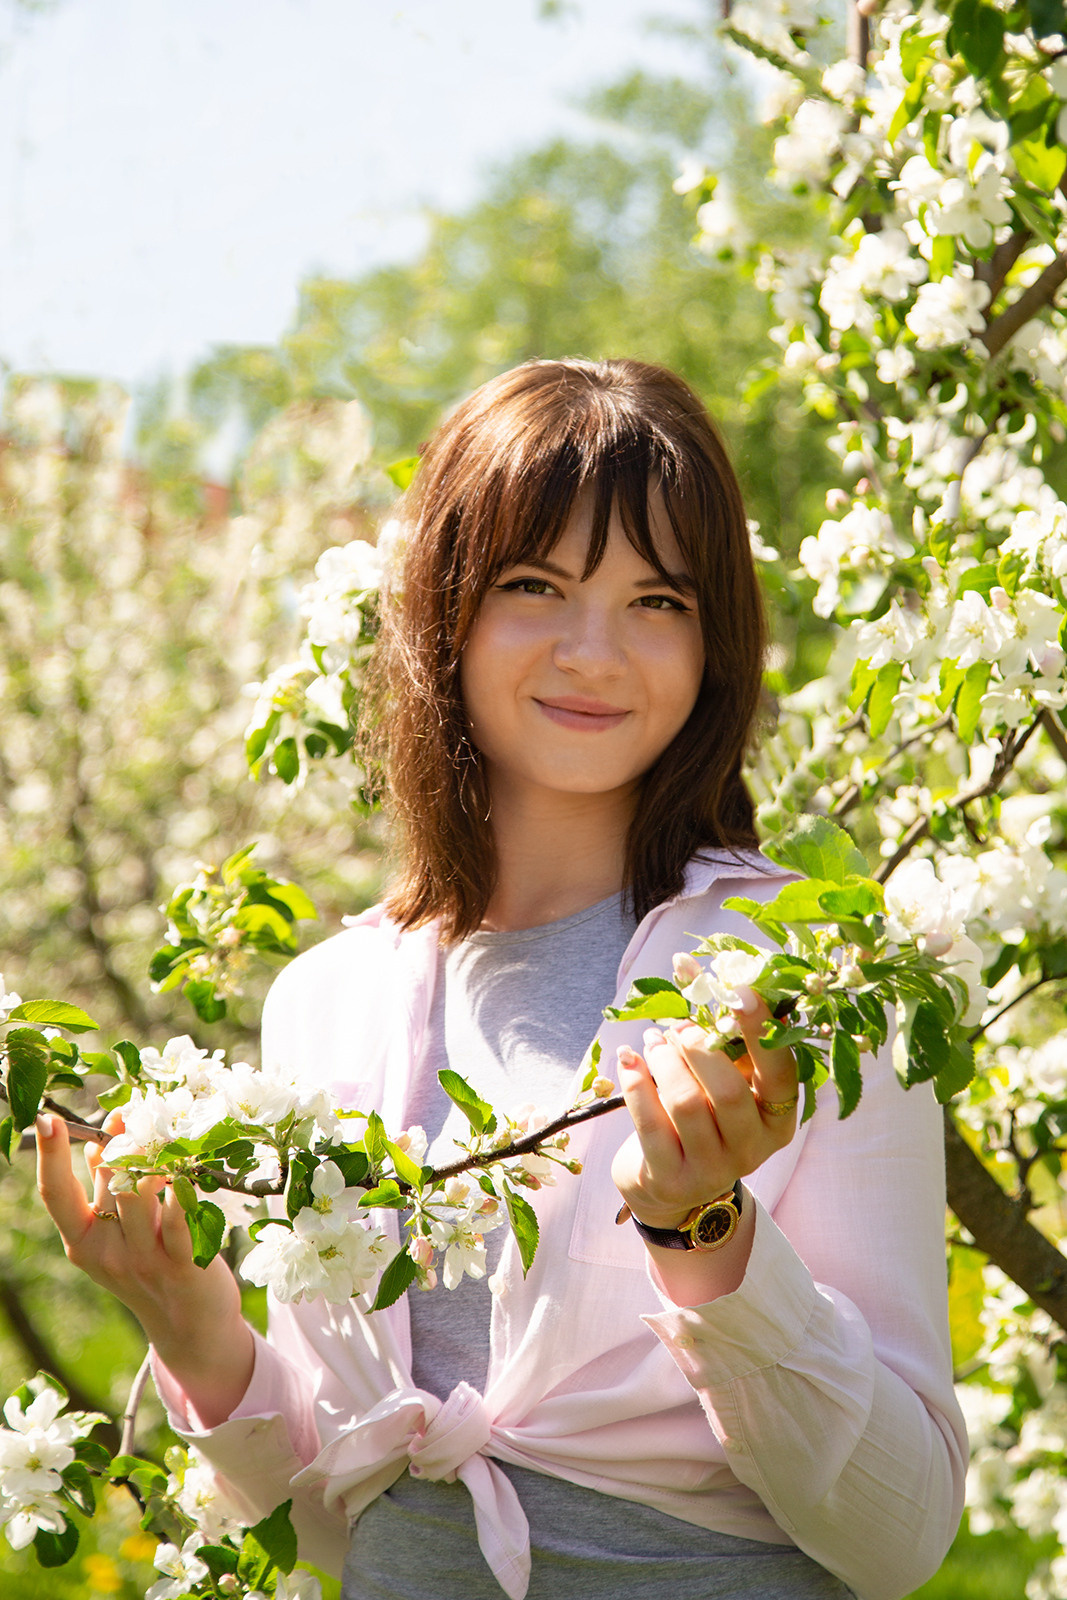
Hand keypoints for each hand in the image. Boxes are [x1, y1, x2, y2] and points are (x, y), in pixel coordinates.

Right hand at [36, 1111, 253, 1422]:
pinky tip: (184, 1172)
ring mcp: (143, 1260)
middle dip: (122, 1142)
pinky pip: (178, 1221)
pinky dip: (180, 1193)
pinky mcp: (183, 1265)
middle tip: (139, 1113)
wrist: (190, 1328)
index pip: (56, 1195)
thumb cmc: (151, 1265)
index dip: (50, 1157)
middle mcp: (107, 1252)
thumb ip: (104, 1189)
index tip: (47, 1119)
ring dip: (153, 1157)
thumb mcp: (116, 1233)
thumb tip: (95, 1141)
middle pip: (106, 1183)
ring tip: (166, 1132)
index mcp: (82, 1242)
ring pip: (140, 1194)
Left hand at [610, 994, 797, 1231]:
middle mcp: (753, 1148)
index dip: (760, 1029)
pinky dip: (635, 1083)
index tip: (738, 991)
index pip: (780, 1072)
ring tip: (653, 1041)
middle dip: (698, 1046)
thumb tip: (699, 970)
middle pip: (728, 1091)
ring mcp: (712, 1169)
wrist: (671, 1180)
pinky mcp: (671, 1179)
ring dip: (664, 1060)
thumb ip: (724, 1035)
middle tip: (678, 1026)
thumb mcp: (726, 1080)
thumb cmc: (704, 1116)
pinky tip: (628, 1059)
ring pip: (686, 1103)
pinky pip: (650, 1124)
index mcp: (778, 1118)